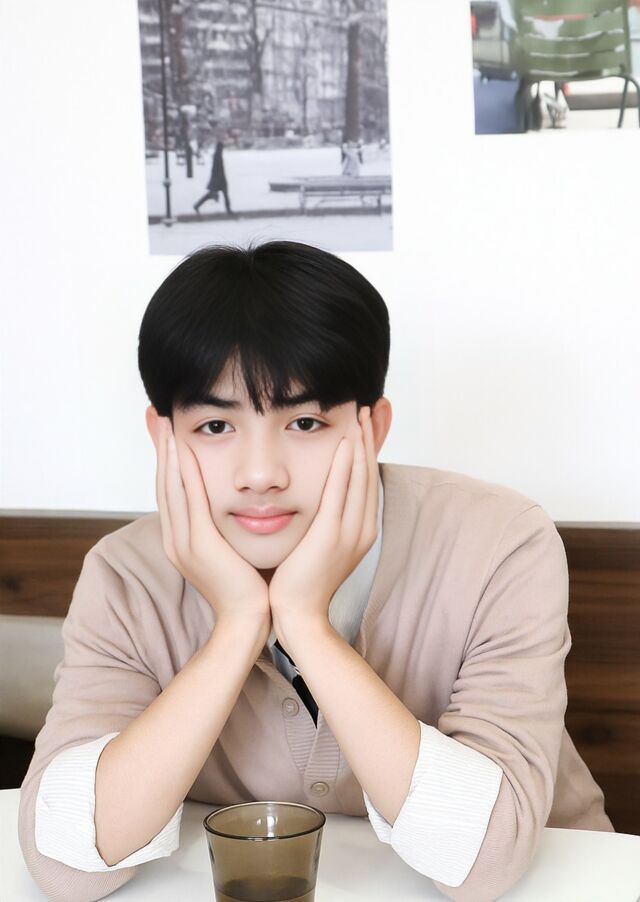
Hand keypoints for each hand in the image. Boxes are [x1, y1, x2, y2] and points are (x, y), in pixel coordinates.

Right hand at [155, 418, 270, 630]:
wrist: (247, 620)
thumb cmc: (247, 586)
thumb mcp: (230, 551)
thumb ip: (224, 528)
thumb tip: (233, 506)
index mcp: (182, 540)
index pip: (170, 490)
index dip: (165, 459)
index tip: (164, 430)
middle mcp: (176, 539)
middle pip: (163, 483)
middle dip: (160, 448)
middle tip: (155, 415)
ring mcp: (184, 542)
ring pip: (171, 488)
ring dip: (168, 453)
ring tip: (165, 423)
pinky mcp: (199, 545)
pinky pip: (190, 501)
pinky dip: (185, 474)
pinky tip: (185, 450)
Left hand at [268, 407, 377, 640]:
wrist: (296, 615)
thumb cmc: (299, 580)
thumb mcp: (317, 543)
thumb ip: (323, 518)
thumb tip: (319, 497)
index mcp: (360, 530)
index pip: (367, 480)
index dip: (368, 449)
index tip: (364, 423)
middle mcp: (362, 529)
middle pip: (369, 473)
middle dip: (370, 439)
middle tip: (368, 407)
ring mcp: (350, 533)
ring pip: (360, 479)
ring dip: (361, 444)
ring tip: (359, 414)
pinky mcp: (332, 537)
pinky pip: (341, 494)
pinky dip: (346, 466)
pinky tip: (345, 443)